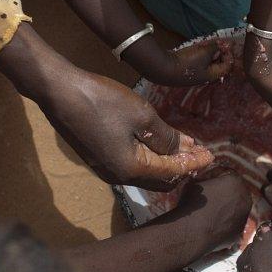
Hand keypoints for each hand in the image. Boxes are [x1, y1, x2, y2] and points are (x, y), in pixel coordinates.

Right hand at [45, 71, 213, 190]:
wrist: (59, 92)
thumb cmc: (102, 101)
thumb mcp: (142, 116)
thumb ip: (166, 137)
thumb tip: (183, 150)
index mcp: (131, 170)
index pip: (172, 172)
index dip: (193, 163)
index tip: (212, 155)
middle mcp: (118, 177)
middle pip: (159, 180)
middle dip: (182, 167)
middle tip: (200, 154)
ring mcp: (105, 169)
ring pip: (145, 173)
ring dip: (166, 162)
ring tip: (184, 148)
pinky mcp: (97, 158)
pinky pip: (131, 165)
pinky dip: (150, 158)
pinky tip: (157, 144)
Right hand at [165, 39, 233, 85]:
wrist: (163, 69)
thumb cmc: (187, 62)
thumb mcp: (204, 52)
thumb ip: (215, 47)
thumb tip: (226, 43)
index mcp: (212, 75)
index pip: (227, 66)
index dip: (228, 54)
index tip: (224, 44)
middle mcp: (205, 77)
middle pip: (217, 65)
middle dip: (218, 53)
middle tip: (216, 43)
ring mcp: (195, 75)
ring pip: (207, 63)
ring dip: (208, 53)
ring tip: (206, 44)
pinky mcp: (186, 71)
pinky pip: (198, 62)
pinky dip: (200, 54)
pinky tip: (196, 48)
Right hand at [177, 168, 251, 245]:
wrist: (191, 232)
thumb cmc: (192, 203)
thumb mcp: (194, 182)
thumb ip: (205, 178)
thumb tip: (206, 179)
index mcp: (235, 181)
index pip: (227, 173)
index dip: (215, 175)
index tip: (205, 180)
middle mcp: (246, 198)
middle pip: (235, 190)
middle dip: (224, 191)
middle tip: (209, 196)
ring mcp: (244, 216)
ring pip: (236, 207)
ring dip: (226, 207)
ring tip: (210, 212)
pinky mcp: (240, 232)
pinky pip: (232, 223)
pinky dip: (225, 222)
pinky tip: (212, 225)